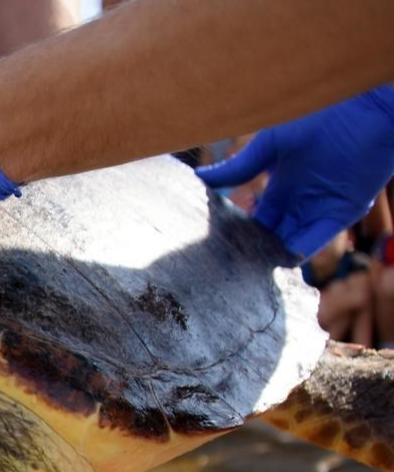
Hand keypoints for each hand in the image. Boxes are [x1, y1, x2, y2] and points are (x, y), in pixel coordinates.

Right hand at [198, 87, 393, 259]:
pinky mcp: (342, 213)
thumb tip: (197, 177)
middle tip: (225, 264)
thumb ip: (238, 167)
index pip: (253, 220)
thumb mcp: (270, 144)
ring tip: (247, 268)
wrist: (367, 110)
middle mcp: (298, 204)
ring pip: (289, 242)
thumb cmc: (318, 116)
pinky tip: (280, 257)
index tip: (212, 245)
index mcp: (279, 188)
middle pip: (269, 236)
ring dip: (272, 254)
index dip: (236, 232)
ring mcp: (319, 210)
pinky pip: (316, 239)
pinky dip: (299, 250)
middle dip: (251, 249)